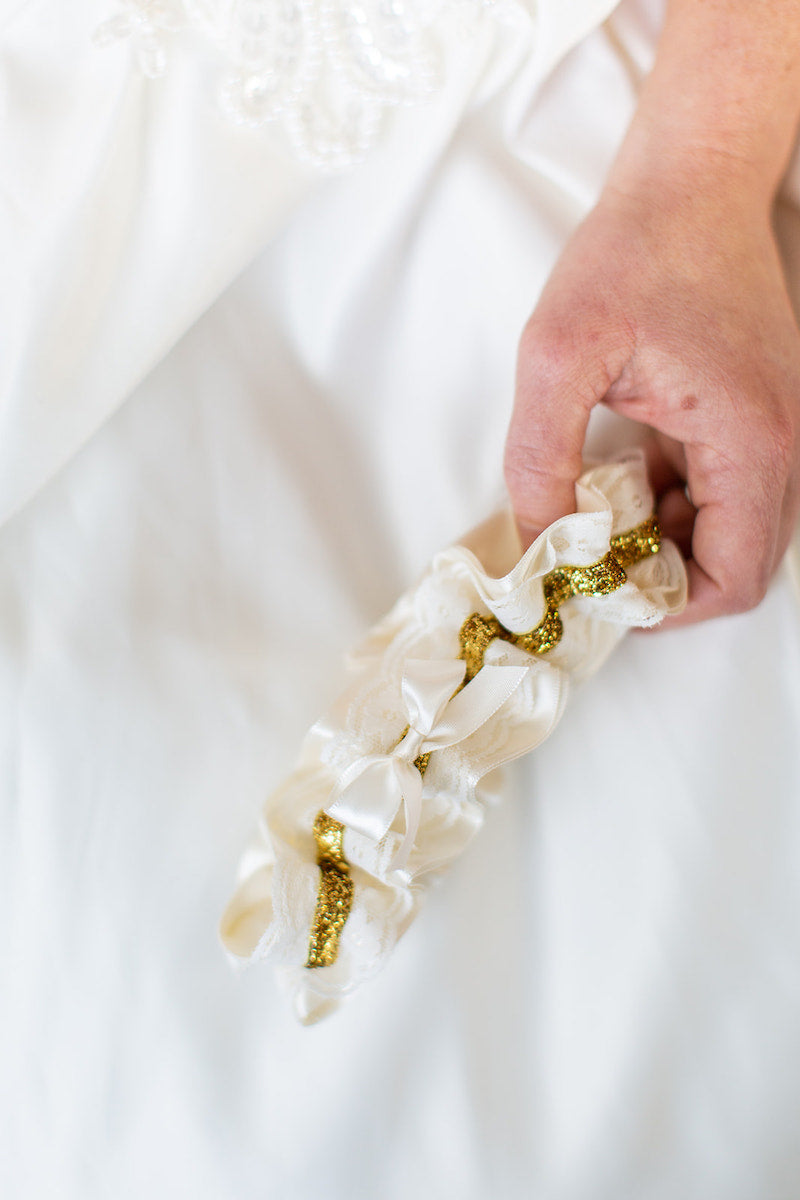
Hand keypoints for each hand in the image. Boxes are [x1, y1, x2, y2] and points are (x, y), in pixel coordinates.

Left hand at [505, 173, 799, 625]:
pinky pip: (722, 489)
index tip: (602, 591)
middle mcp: (781, 444)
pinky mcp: (754, 415)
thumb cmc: (634, 252)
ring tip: (598, 509)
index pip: (734, 578)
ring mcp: (775, 429)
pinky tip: (621, 470)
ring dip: (664, 538)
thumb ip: (540, 460)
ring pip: (729, 531)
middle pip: (736, 563)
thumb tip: (539, 541)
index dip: (667, 606)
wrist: (690, 182)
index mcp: (750, 441)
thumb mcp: (558, 355)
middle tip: (593, 558)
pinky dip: (673, 499)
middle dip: (662, 576)